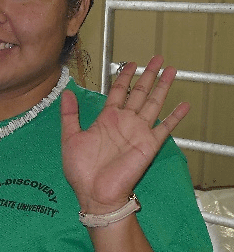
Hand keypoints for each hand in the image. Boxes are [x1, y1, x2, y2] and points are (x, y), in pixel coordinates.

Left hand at [60, 56, 189, 213]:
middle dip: (148, 75)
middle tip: (157, 59)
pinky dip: (175, 117)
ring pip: (153, 103)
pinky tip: (184, 105)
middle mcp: (124, 122)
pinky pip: (165, 128)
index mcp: (106, 119)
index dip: (124, 76)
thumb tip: (66, 92)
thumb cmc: (81, 169)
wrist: (94, 193)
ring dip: (163, 87)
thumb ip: (69, 115)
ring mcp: (138, 131)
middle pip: (139, 92)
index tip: (130, 63)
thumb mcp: (70, 137)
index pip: (118, 91)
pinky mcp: (149, 144)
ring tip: (172, 70)